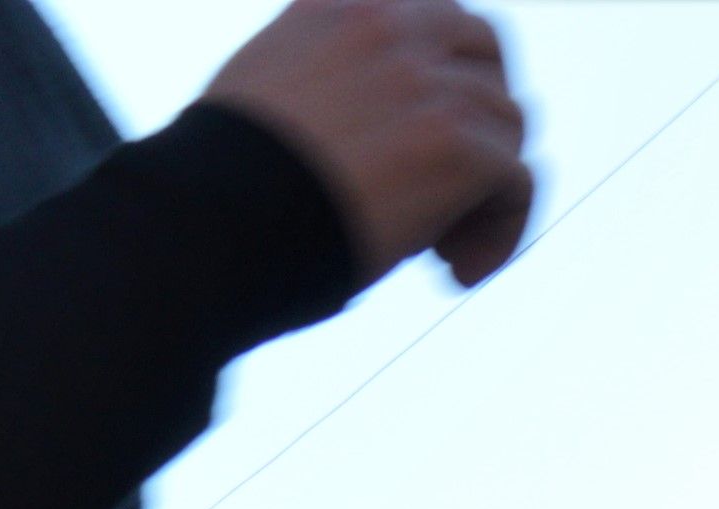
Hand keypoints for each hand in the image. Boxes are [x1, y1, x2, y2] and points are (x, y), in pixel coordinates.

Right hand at [206, 0, 535, 284]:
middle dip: (482, 117)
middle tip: (453, 187)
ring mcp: (426, 83)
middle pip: (485, 52)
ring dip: (484, 191)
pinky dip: (501, 231)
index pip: (426, 14)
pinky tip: (456, 273)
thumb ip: (324, 78)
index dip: (440, 75)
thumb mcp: (264, 95)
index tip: (420, 133)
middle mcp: (389, 25)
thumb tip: (368, 126)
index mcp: (339, 5)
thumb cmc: (215, 195)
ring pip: (506, 124)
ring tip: (441, 251)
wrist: (201, 230)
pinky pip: (517, 182)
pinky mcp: (456, 146)